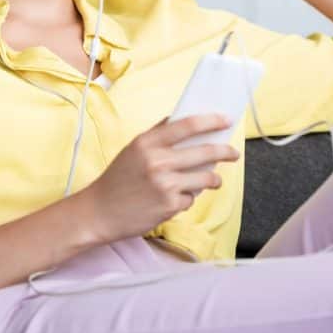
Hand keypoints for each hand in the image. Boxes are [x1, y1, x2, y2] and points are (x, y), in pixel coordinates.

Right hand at [82, 113, 240, 241]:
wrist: (98, 212)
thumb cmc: (118, 179)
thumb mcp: (133, 149)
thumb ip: (158, 135)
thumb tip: (185, 120)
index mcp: (147, 142)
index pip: (187, 125)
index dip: (212, 121)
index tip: (227, 120)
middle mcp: (157, 161)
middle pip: (205, 152)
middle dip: (225, 152)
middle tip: (234, 153)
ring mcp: (165, 184)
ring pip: (205, 179)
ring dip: (214, 180)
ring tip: (214, 181)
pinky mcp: (169, 206)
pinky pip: (191, 199)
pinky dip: (187, 199)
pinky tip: (174, 199)